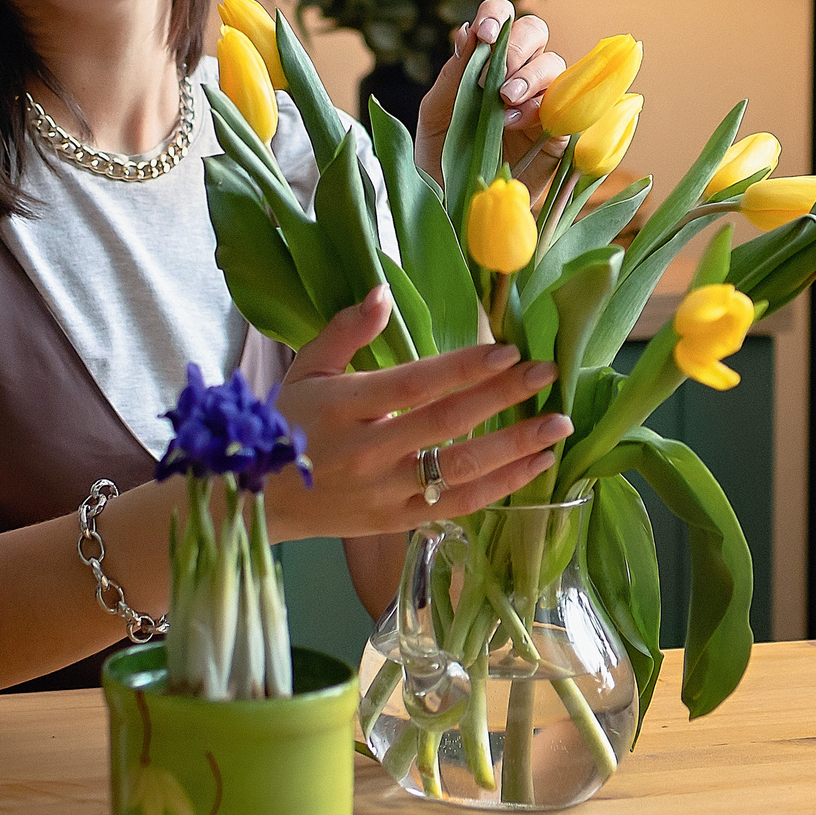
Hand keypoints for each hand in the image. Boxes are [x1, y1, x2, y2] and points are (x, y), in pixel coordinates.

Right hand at [264, 288, 570, 541]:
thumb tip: (383, 292)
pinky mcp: (396, 522)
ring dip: (515, 447)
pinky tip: (535, 467)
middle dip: (503, 398)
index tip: (507, 351)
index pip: (415, 385)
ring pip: (461, 471)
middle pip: (447, 424)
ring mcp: (385, 492)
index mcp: (345, 407)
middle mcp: (369, 452)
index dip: (463, 368)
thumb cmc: (286, 424)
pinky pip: (458, 507)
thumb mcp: (306, 369)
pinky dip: (501, 488)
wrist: (258, 501)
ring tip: (558, 425)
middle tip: (547, 375)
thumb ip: (345, 330)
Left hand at [411, 0, 568, 177]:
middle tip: (497, 73)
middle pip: (534, 31)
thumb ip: (452, 78)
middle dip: (517, 46)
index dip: (496, 15)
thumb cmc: (442, 159)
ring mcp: (542, 100)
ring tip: (505, 101)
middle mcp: (517, 73)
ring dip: (530, 77)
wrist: (456, 205)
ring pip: (555, 64)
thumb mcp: (437, 116)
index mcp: (484, 61)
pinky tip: (517, 122)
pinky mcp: (560, 131)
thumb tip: (466, 35)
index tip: (484, 34)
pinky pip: (567, 106)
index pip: (499, 18)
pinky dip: (542, 107)